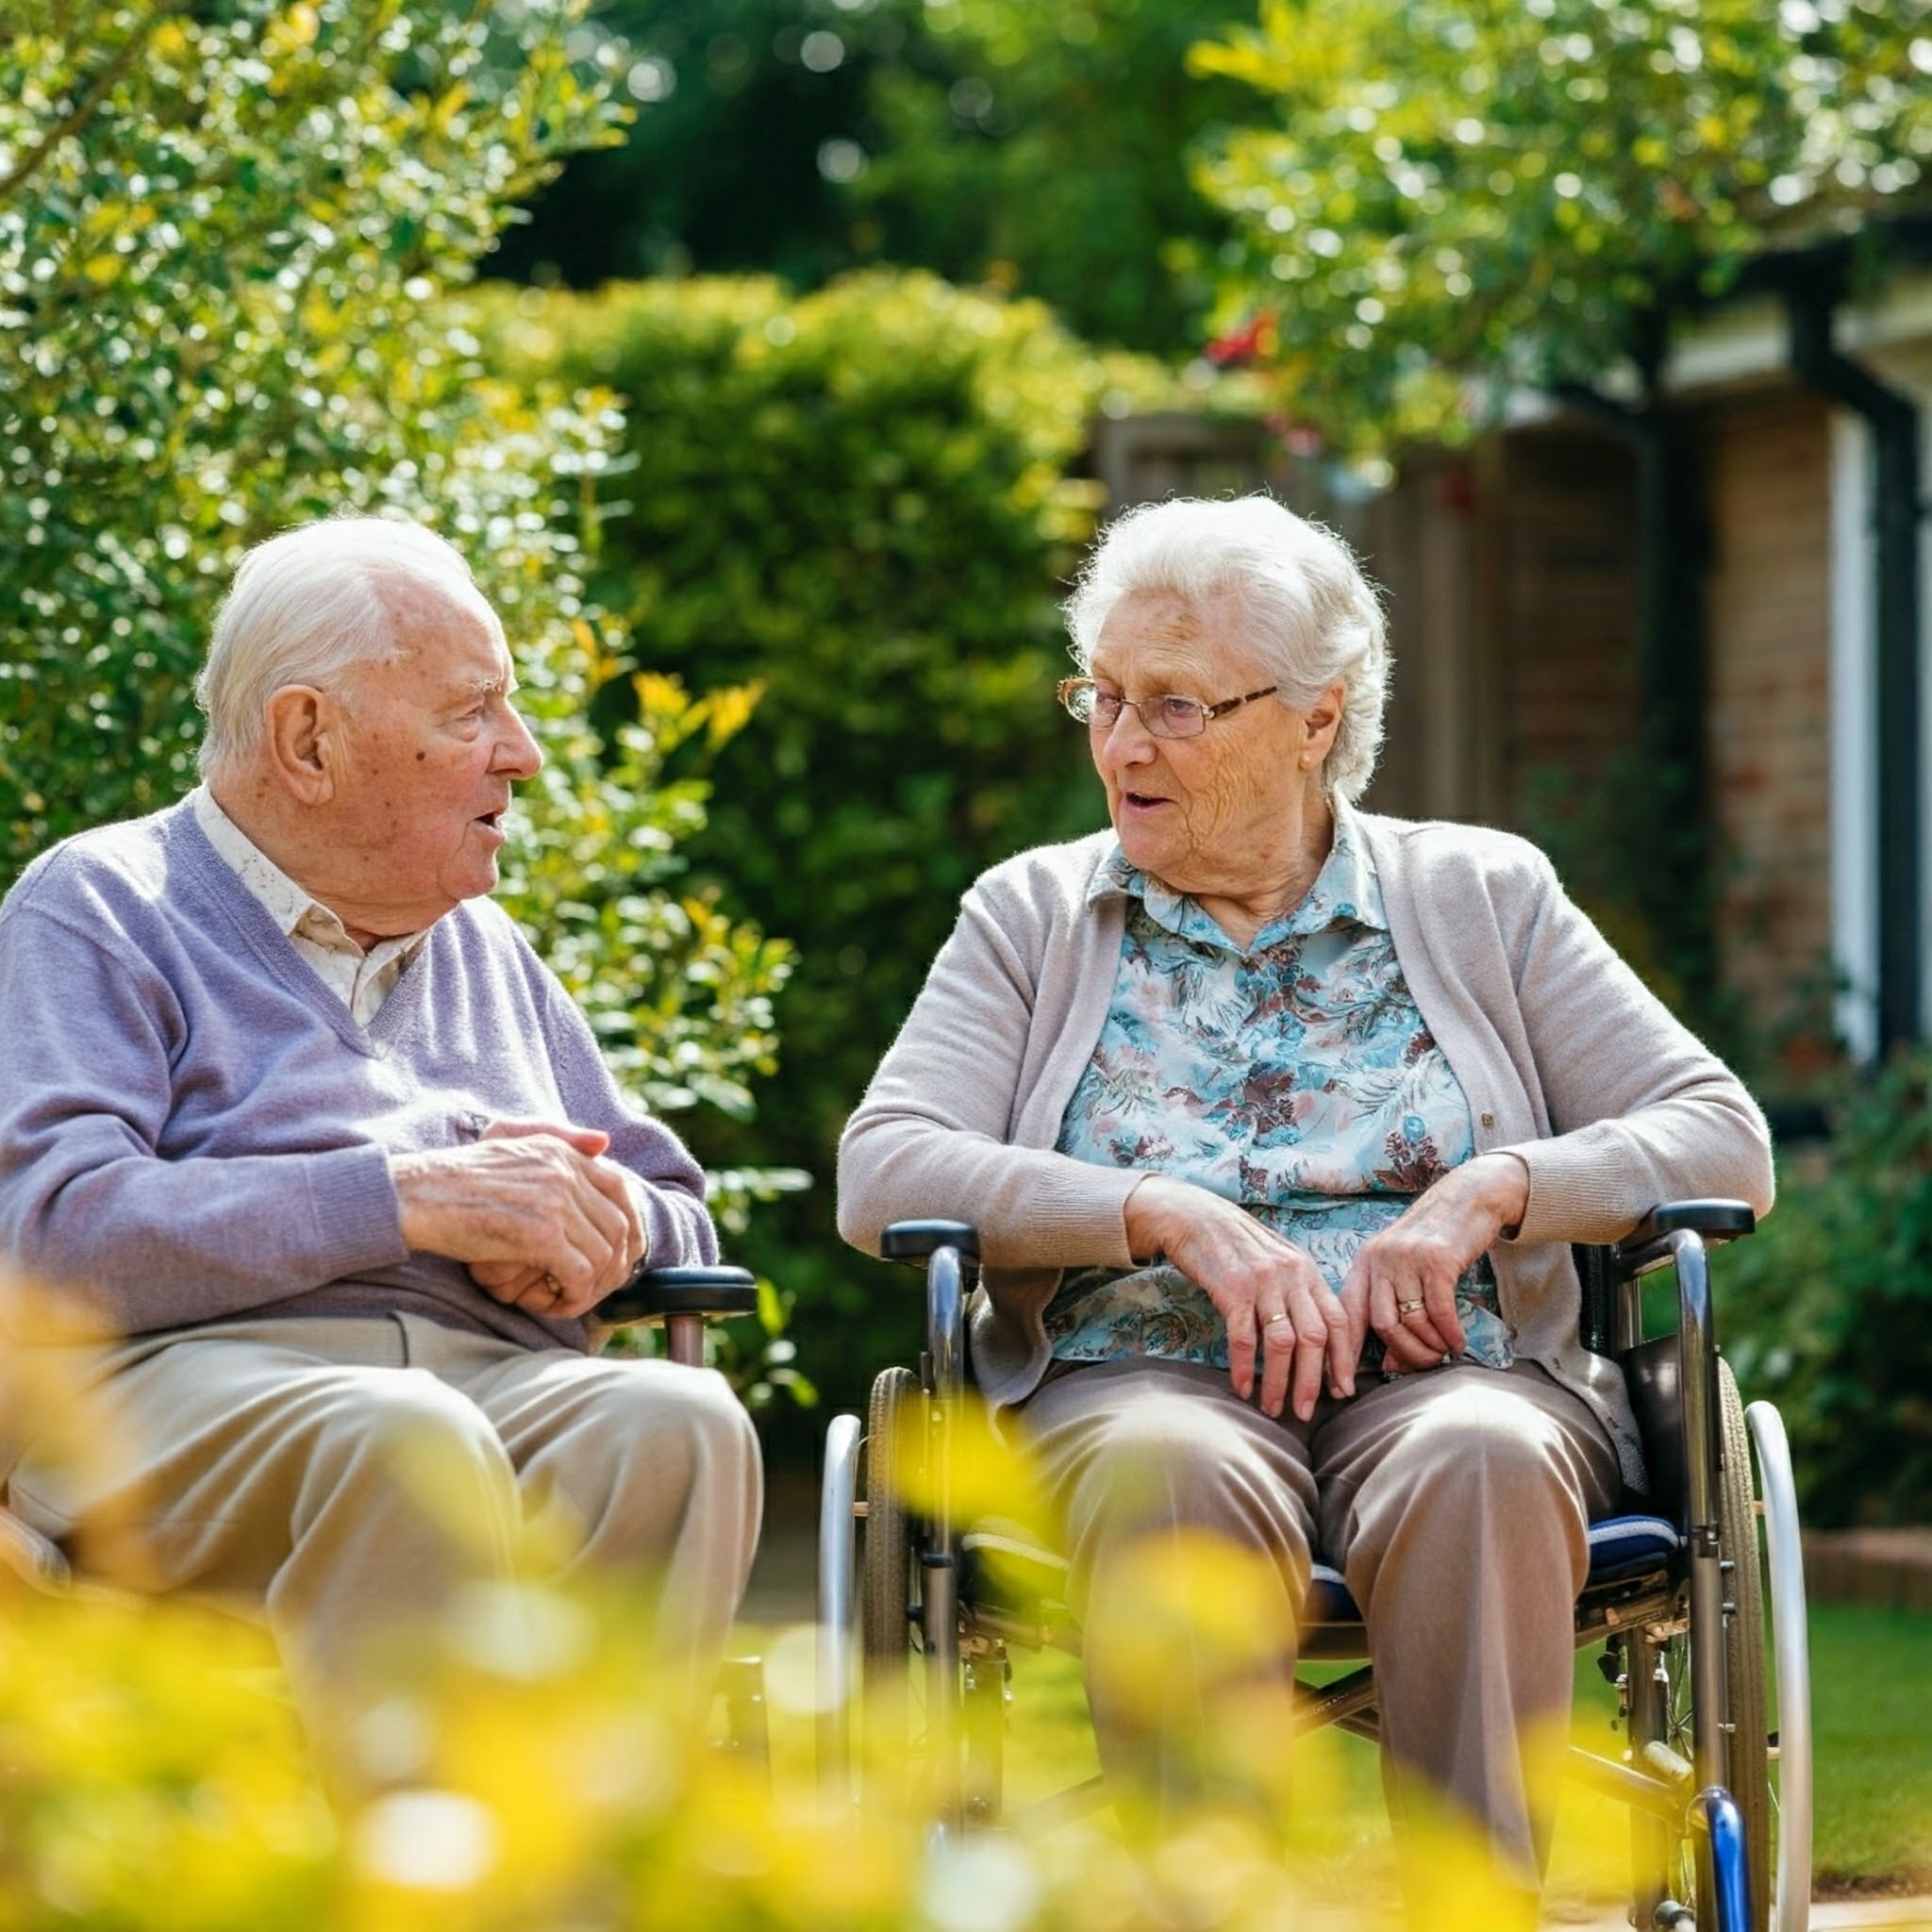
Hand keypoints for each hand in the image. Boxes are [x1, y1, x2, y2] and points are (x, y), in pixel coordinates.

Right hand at [390, 1118, 646, 1319]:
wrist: (418, 1195)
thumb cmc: (457, 1176)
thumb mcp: (509, 1139)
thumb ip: (558, 1137)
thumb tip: (604, 1142)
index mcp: (560, 1152)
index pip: (620, 1189)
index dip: (627, 1226)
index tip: (617, 1253)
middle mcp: (565, 1172)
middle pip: (619, 1226)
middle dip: (615, 1263)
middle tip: (595, 1286)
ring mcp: (556, 1203)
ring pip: (604, 1254)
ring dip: (593, 1285)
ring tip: (570, 1297)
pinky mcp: (541, 1235)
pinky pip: (581, 1274)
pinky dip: (575, 1295)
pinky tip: (555, 1303)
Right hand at [1124, 1174, 1352, 1421]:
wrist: (1193, 1217)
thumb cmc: (1235, 1245)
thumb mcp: (1277, 1261)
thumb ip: (1298, 1292)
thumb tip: (1316, 1342)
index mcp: (1306, 1270)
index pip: (1338, 1320)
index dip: (1343, 1359)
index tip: (1342, 1391)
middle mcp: (1290, 1275)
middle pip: (1314, 1338)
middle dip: (1312, 1381)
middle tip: (1305, 1412)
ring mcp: (1261, 1282)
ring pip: (1282, 1343)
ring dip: (1279, 1382)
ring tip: (1272, 1408)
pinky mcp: (1231, 1289)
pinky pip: (1243, 1338)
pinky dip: (1244, 1368)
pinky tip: (1242, 1388)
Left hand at [1338, 1153, 1528, 1374]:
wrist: (1467, 1198)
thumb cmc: (1433, 1243)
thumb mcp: (1403, 1272)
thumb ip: (1393, 1312)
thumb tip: (1390, 1363)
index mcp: (1364, 1265)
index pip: (1345, 1316)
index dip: (1341, 1355)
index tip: (1341, 1389)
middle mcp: (1379, 1260)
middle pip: (1380, 1324)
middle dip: (1402, 1354)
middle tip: (1422, 1366)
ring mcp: (1406, 1259)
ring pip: (1410, 1320)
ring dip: (1429, 1346)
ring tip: (1442, 1353)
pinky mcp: (1437, 1260)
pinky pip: (1439, 1311)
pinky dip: (1448, 1334)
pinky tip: (1457, 1342)